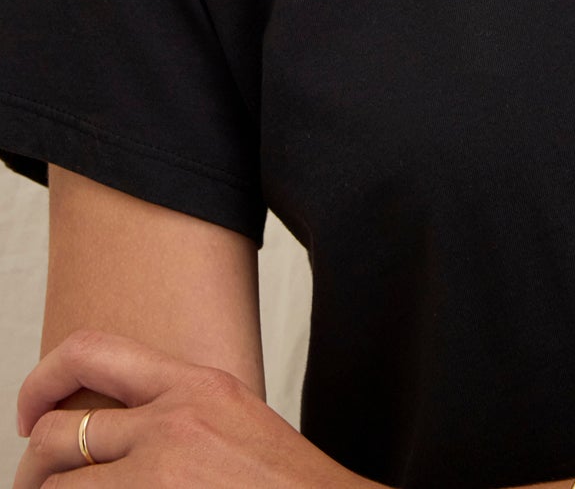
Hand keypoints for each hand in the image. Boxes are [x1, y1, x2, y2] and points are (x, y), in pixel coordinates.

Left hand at [13, 328, 362, 486]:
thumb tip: (122, 435)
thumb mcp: (234, 421)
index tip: (32, 414)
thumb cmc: (289, 486)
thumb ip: (178, 414)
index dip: (42, 380)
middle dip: (33, 471)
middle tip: (36, 487)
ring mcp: (160, 474)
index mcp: (196, 384)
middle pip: (58, 434)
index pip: (91, 351)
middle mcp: (172, 421)